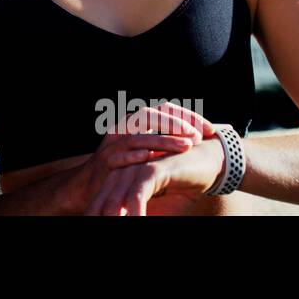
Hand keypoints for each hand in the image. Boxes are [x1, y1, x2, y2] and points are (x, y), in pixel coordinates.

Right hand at [59, 103, 213, 214]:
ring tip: (187, 145)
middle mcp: (122, 131)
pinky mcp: (104, 163)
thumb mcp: (144, 153)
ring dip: (163, 139)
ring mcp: (112, 146)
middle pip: (149, 115)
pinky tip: (150, 157)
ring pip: (137, 136)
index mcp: (134, 126)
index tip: (209, 129)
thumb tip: (195, 139)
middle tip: (198, 135)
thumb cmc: (122, 172)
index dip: (186, 116)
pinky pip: (118, 156)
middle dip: (175, 123)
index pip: (162, 110)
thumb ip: (162, 144)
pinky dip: (134, 155)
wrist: (89, 188)